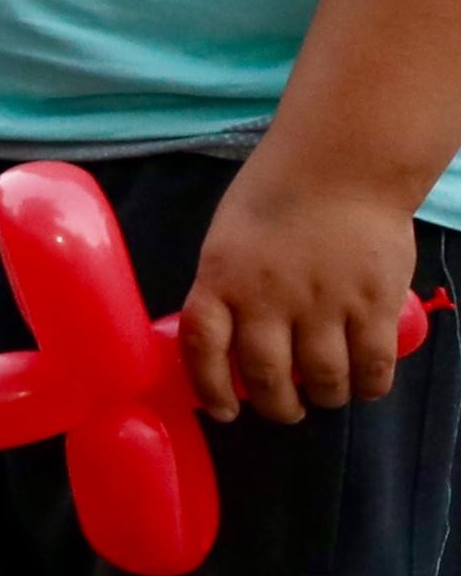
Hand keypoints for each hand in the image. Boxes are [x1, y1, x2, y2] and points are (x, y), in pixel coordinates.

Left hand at [177, 166, 423, 421]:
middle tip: (285, 409)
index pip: (203, 349)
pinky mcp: (372, 303)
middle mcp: (267, 299)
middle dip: (277, 406)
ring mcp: (323, 304)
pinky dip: (369, 385)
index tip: (222, 411)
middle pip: (267, 377)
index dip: (209, 389)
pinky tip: (366, 386)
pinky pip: (371, 364)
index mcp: (220, 280)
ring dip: (324, 399)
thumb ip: (227, 289)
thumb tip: (228, 342)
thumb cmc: (276, 198)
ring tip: (324, 396)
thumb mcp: (228, 240)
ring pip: (323, 379)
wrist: (341, 164)